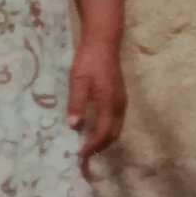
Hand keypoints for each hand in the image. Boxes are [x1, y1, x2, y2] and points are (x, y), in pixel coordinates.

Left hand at [67, 38, 127, 178]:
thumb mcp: (78, 81)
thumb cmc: (88, 61)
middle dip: (100, 147)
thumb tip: (74, 126)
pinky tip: (95, 128)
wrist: (103, 42)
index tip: (80, 155)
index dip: (92, 147)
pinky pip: (116, 120)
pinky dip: (107, 130)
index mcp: (109, 103)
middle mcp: (119, 105)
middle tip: (84, 154)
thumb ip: (77, 104)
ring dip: (104, 139)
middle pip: (113, 134)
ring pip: (116, 128)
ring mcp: (121, 101)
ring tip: (89, 145)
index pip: (102, 133)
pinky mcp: (120, 96)